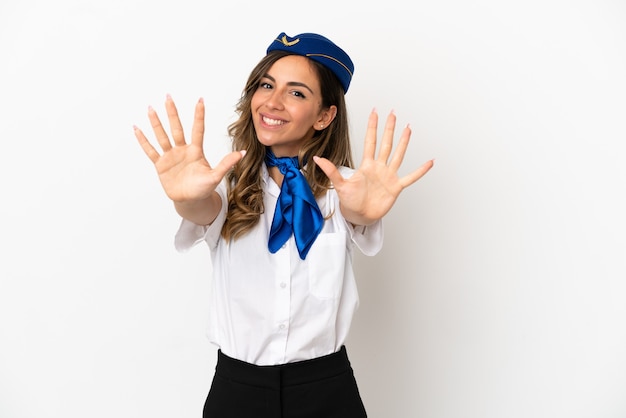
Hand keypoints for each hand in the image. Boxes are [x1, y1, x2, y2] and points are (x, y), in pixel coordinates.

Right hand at [134, 95, 243, 202]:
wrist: (190, 201)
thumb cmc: (203, 188)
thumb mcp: (215, 176)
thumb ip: (227, 164)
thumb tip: (243, 153)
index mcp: (195, 151)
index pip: (197, 129)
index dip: (199, 115)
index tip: (200, 100)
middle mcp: (182, 150)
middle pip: (176, 128)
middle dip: (172, 113)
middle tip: (168, 97)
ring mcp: (170, 156)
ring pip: (162, 136)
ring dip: (156, 123)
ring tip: (150, 108)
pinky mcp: (161, 165)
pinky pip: (150, 151)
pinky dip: (143, 140)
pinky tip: (137, 128)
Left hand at [313, 109, 432, 225]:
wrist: (359, 216)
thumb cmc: (350, 201)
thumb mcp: (339, 185)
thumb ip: (331, 171)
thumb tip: (316, 158)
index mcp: (366, 165)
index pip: (370, 141)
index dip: (372, 127)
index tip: (375, 112)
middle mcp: (379, 167)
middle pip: (386, 144)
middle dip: (389, 129)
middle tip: (393, 114)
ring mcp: (389, 176)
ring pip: (398, 155)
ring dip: (403, 142)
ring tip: (408, 129)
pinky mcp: (396, 187)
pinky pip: (411, 177)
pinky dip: (420, 171)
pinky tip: (429, 162)